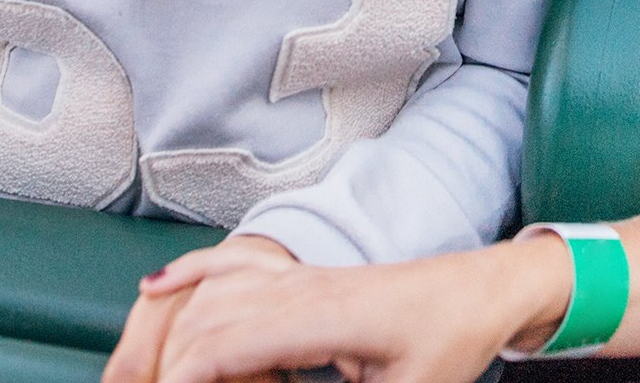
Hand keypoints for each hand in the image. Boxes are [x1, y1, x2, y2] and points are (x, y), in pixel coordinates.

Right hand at [106, 233, 571, 382]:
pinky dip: (188, 275)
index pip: (218, 347)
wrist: (483, 290)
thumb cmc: (453, 337)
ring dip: (174, 336)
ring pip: (208, 297)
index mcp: (318, 316)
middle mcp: (298, 289)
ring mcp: (297, 278)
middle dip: (165, 367)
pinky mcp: (302, 280)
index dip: (181, 381)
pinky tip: (156, 287)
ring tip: (162, 374)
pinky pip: (232, 267)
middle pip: (200, 323)